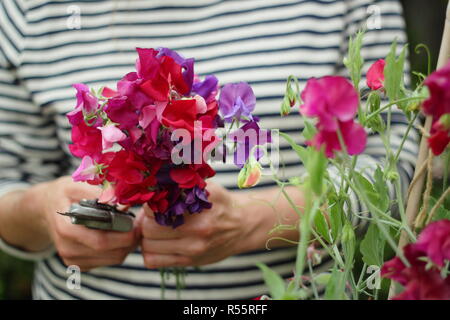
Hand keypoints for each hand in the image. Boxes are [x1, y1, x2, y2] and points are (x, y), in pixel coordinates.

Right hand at [23, 176, 139, 270]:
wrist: (46, 208)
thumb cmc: (65, 193)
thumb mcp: (76, 184)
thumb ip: (96, 192)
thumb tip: (119, 198)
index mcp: (66, 229)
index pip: (101, 241)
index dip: (124, 234)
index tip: (137, 222)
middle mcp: (68, 248)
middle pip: (111, 253)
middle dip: (130, 240)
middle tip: (140, 224)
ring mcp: (73, 259)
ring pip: (113, 259)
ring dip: (128, 245)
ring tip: (132, 227)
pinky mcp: (80, 264)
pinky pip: (109, 261)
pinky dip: (120, 249)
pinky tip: (121, 234)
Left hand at [139, 181, 261, 267]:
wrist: (243, 226)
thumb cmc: (221, 204)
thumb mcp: (207, 188)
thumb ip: (182, 185)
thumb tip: (154, 184)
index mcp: (199, 209)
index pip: (155, 209)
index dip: (150, 205)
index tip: (155, 203)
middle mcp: (196, 231)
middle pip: (148, 229)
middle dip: (146, 221)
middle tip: (152, 217)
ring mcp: (192, 250)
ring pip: (148, 246)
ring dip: (147, 237)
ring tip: (156, 230)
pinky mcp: (189, 262)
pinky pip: (154, 261)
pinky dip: (150, 252)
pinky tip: (159, 243)